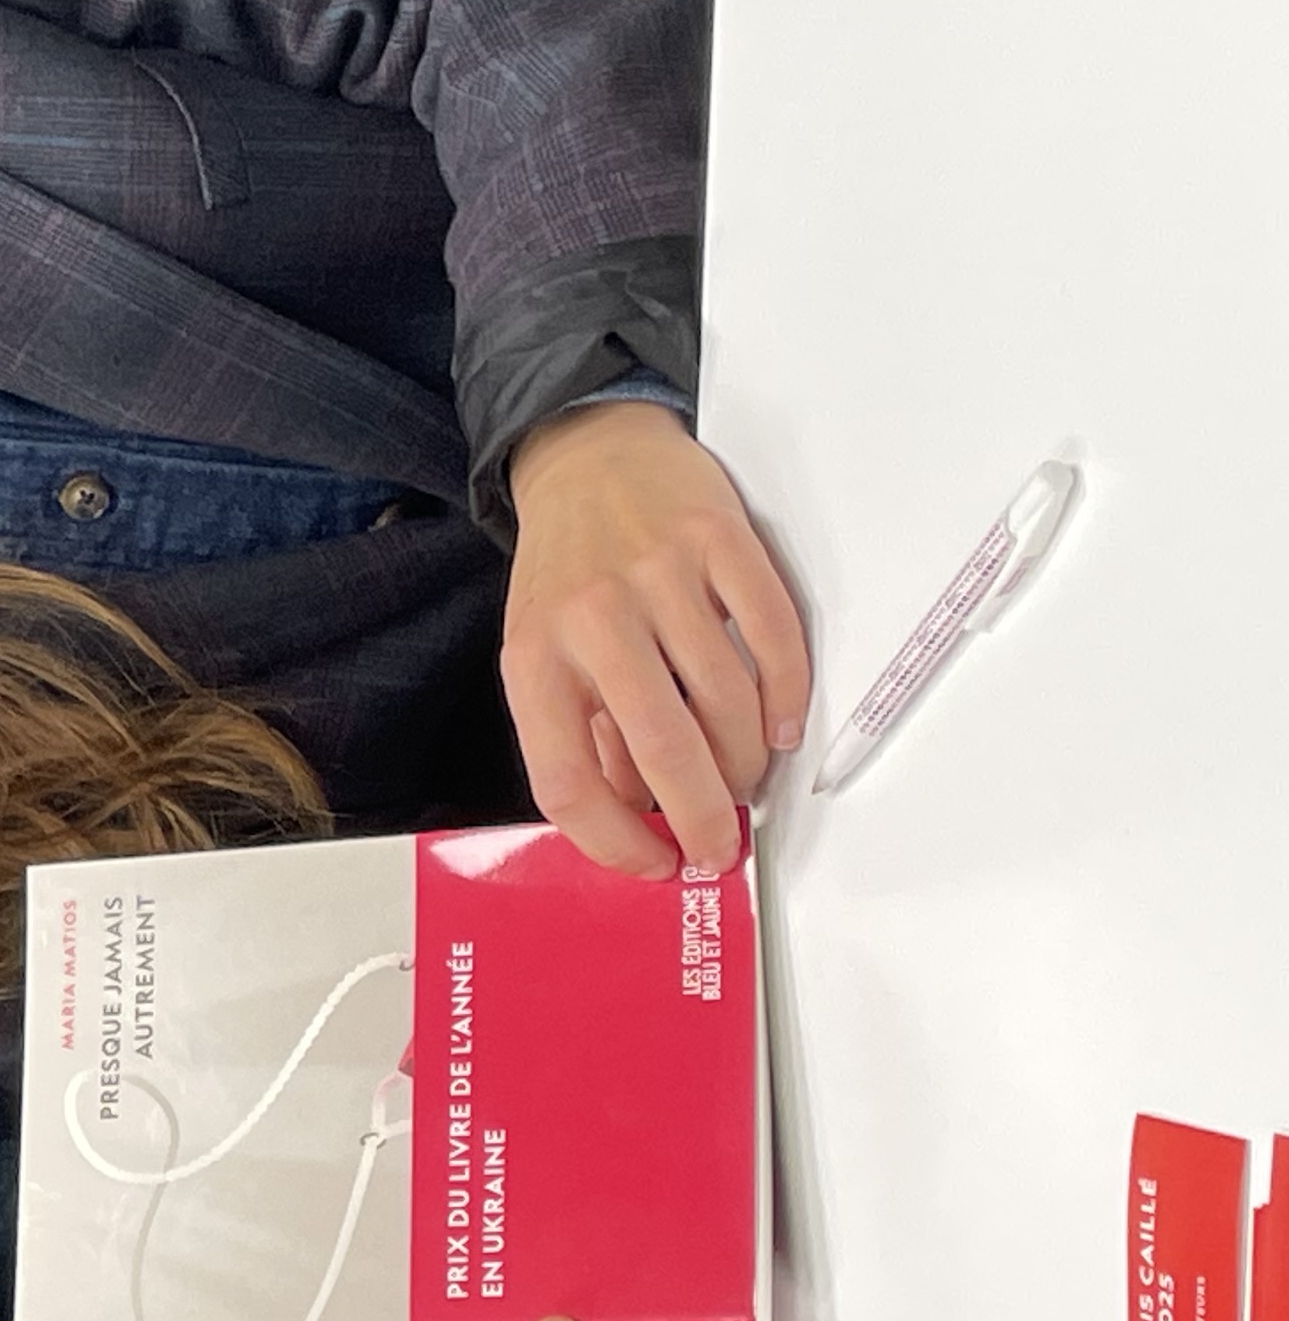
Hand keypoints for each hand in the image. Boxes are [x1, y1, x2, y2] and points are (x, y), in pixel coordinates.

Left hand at [502, 400, 809, 875]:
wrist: (587, 455)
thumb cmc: (566, 572)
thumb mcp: (542, 654)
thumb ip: (581, 734)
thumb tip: (634, 817)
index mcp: (534, 660)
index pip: (566, 780)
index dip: (613, 839)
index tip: (654, 865)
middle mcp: (592, 619)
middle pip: (660, 748)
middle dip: (701, 817)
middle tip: (722, 849)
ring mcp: (659, 576)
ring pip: (724, 699)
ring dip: (745, 760)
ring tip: (746, 780)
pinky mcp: (719, 541)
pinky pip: (770, 635)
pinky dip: (786, 695)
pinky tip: (781, 727)